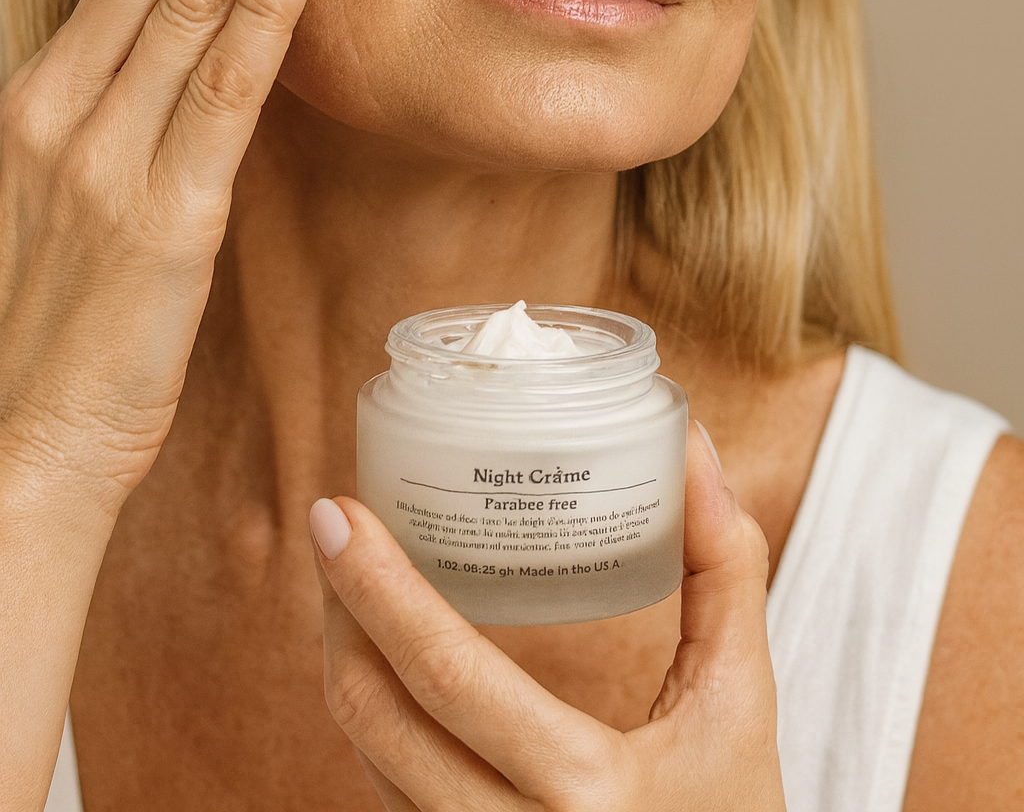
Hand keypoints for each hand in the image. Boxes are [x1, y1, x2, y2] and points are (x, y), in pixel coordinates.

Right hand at [0, 0, 358, 516]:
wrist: (15, 447)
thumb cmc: (51, 326)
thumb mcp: (73, 194)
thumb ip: (129, 113)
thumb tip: (200, 48)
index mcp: (44, 92)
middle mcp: (66, 103)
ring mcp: (108, 155)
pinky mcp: (161, 219)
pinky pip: (220, 94)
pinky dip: (260, 12)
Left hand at [312, 422, 785, 810]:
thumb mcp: (741, 704)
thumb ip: (724, 571)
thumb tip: (694, 445)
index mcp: (583, 795)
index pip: (446, 676)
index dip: (376, 587)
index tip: (336, 512)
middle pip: (377, 716)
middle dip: (340, 610)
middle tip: (333, 525)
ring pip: (369, 760)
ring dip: (349, 663)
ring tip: (351, 580)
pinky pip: (388, 797)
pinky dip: (377, 723)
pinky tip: (385, 663)